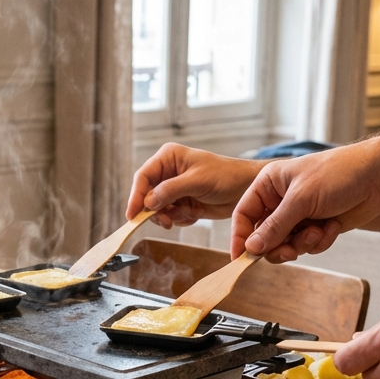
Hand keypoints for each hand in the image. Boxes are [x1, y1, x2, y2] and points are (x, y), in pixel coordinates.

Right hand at [127, 144, 267, 229]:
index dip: (136, 196)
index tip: (133, 215)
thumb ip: (170, 190)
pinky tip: (194, 214)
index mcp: (168, 157)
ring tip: (185, 214)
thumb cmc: (226, 176)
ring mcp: (175, 189)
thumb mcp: (197, 181)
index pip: (143, 177)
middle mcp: (168, 172)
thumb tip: (148, 202)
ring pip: (157, 208)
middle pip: (147, 195)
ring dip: (169, 216)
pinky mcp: (182, 202)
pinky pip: (170, 215)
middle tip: (165, 221)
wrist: (246, 189)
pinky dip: (180, 219)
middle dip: (155, 210)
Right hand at [230, 144, 379, 260]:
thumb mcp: (300, 200)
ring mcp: (299, 215)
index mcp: (269, 185)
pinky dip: (319, 242)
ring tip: (318, 231)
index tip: (241, 258)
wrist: (377, 178)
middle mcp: (281, 201)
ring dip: (303, 243)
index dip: (241, 238)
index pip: (244, 215)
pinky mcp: (316, 227)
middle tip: (290, 251)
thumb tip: (251, 248)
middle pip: (263, 236)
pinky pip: (307, 246)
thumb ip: (274, 227)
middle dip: (278, 246)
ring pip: (286, 245)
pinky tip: (332, 227)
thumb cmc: (338, 174)